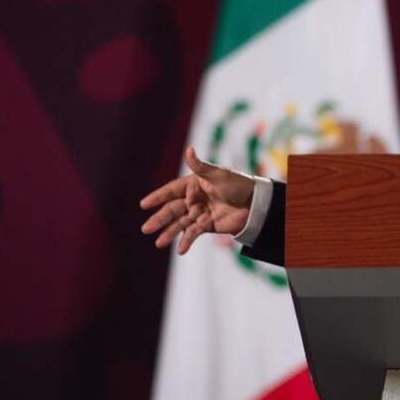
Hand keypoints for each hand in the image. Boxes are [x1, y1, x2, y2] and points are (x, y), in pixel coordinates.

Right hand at [139, 147, 254, 253]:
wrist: (256, 203)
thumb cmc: (238, 184)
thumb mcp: (219, 174)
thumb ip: (201, 166)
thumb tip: (189, 149)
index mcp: (194, 184)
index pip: (172, 190)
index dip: (158, 197)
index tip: (144, 204)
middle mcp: (194, 199)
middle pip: (173, 209)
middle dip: (160, 219)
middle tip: (146, 228)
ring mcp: (200, 213)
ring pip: (180, 223)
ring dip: (169, 232)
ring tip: (158, 243)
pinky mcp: (207, 225)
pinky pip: (193, 233)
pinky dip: (187, 241)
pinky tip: (180, 250)